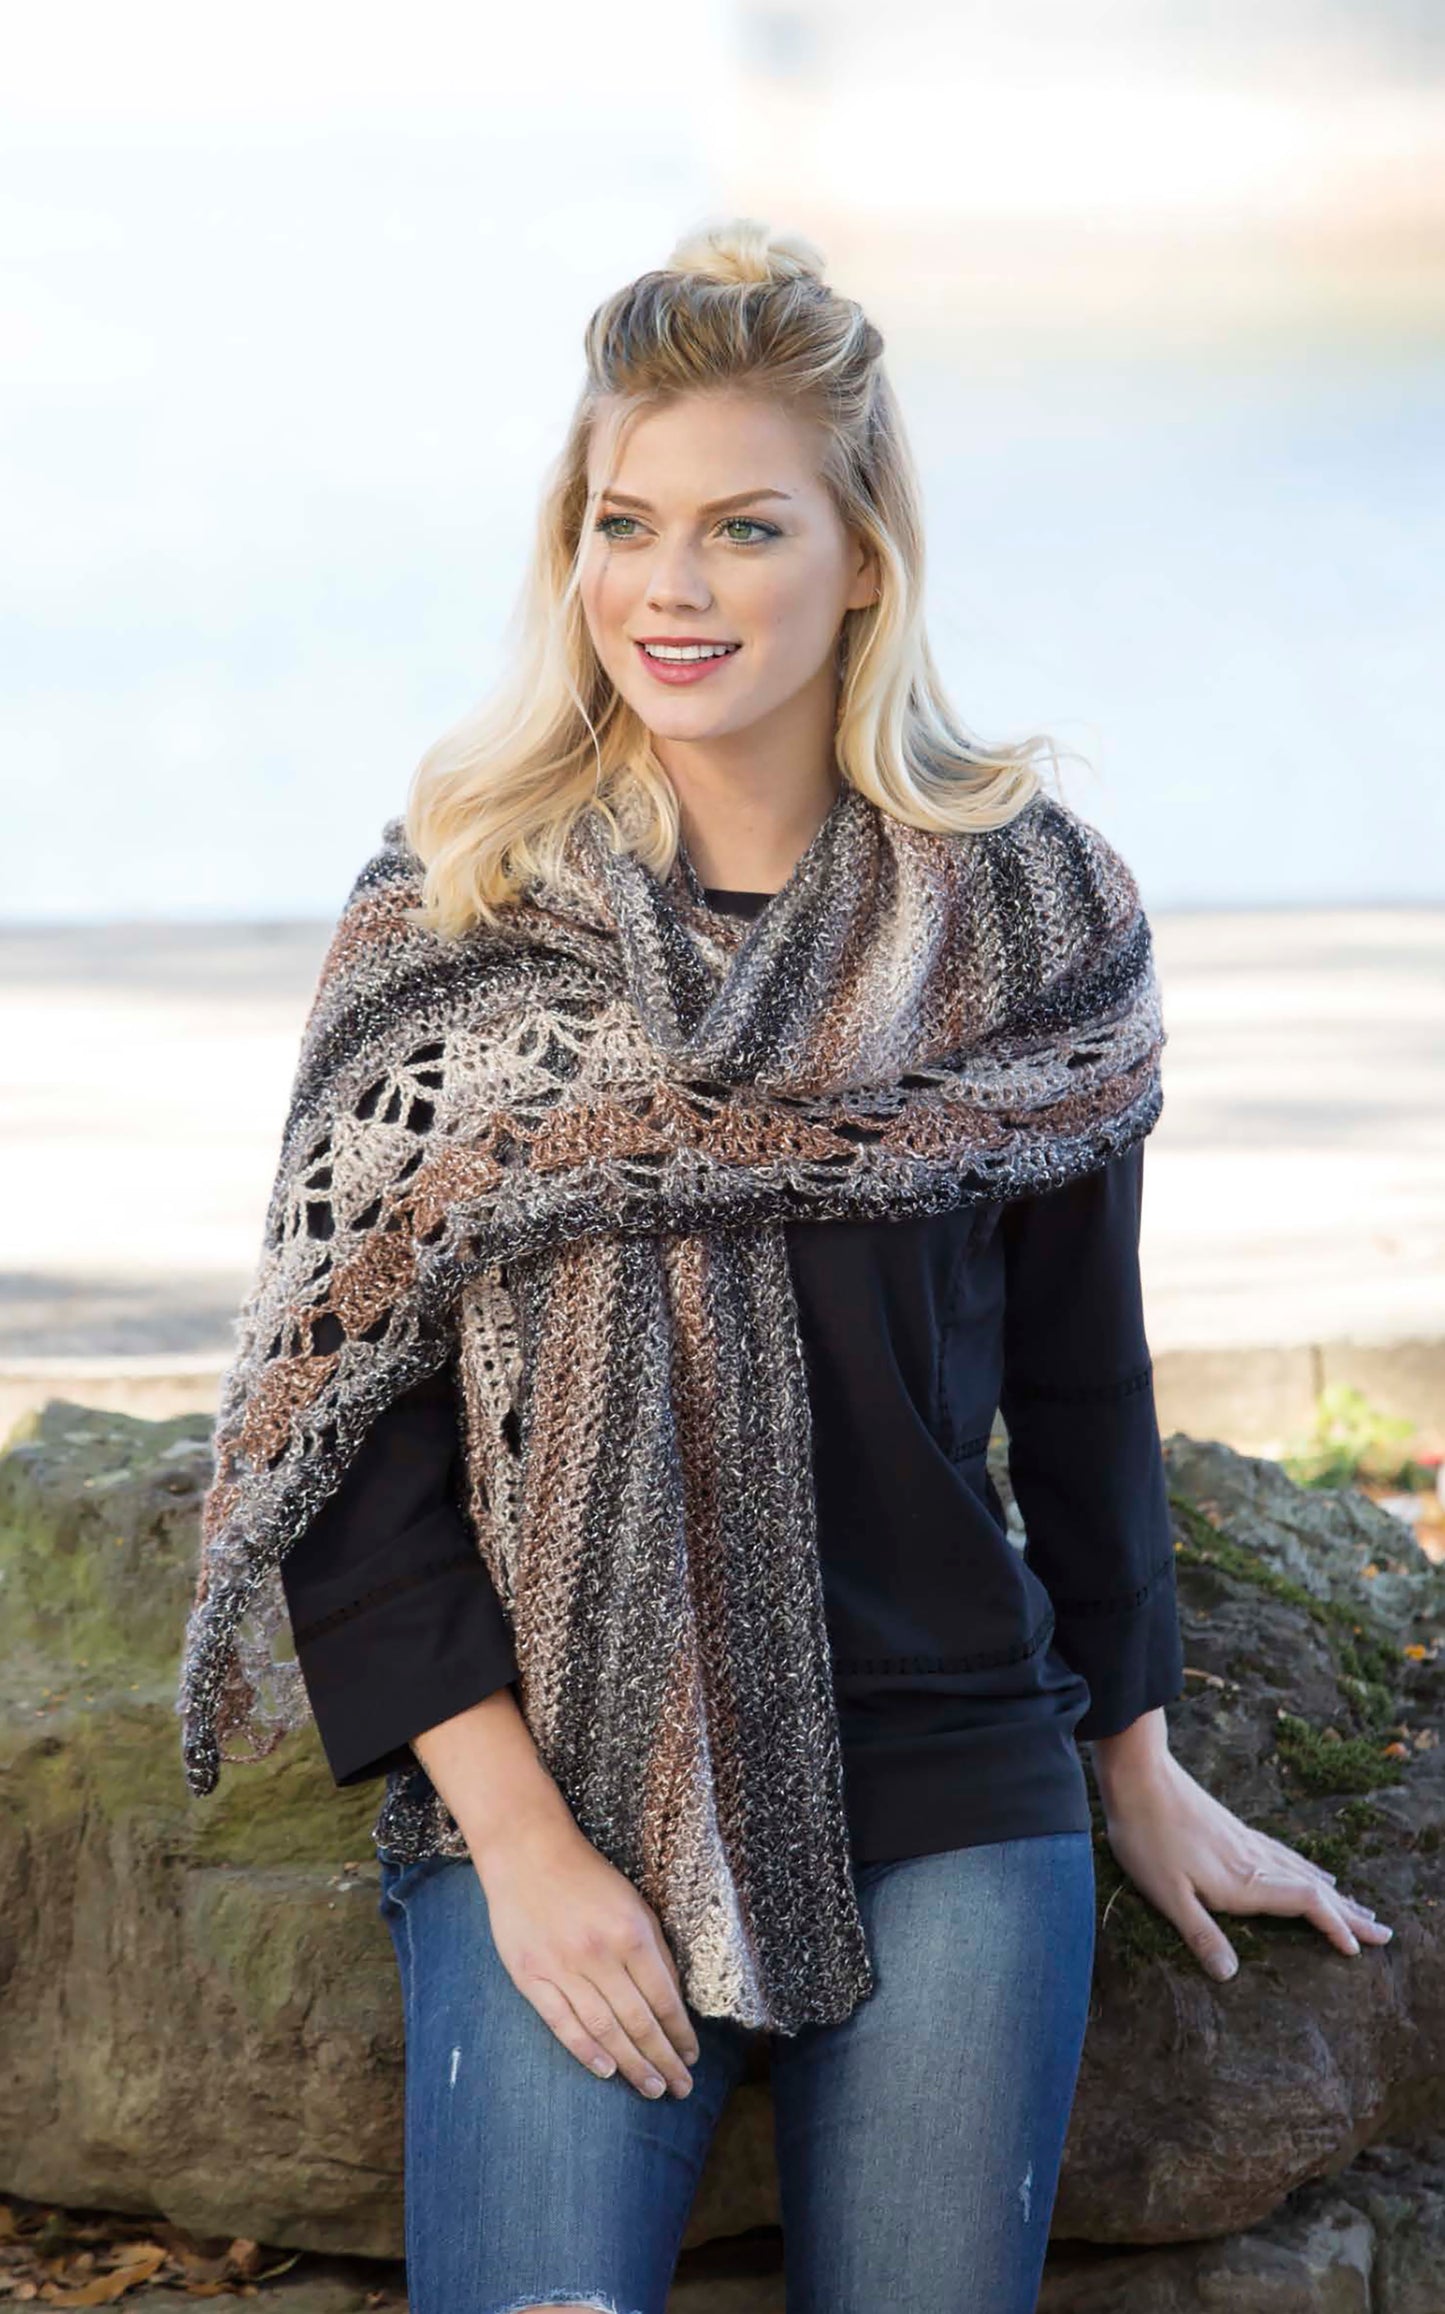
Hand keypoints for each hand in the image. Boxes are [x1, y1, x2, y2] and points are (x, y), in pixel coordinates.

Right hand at [475, 1816, 700, 2098]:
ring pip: (604, 2030)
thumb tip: (674, 2002)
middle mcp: (599, 1954)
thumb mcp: (635, 1904)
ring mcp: (562, 1967)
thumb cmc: (588, 1878)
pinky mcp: (530, 1976)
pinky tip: (606, 2070)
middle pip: (638, 2022)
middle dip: (663, 2060)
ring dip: (632, 2064)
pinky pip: (562, 2023)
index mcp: (631, 1933)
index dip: (680, 2034)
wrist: (527, 1853)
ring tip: (652, 2088)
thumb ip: (655, 1951)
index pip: (663, 1999)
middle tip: (681, 2089)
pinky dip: (585, 2051)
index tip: (692, 2057)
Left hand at [1097, 1748, 1394, 1981]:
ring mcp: (1248, 1842)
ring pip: (1304, 1871)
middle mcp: (1255, 1861)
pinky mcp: (1236, 1830)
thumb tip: (1230, 1975)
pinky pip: (1287, 1855)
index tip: (1357, 1950)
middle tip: (1385, 1934)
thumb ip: (1199, 1933)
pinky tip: (1315, 1871)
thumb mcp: (1165, 1893)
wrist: (1140, 1776)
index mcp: (1244, 1881)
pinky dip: (1310, 1870)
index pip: (1305, 1904)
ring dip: (1336, 1893)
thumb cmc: (1147, 1837)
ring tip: (1361, 1908)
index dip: (1333, 1926)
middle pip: (1315, 1888)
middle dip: (1350, 1914)